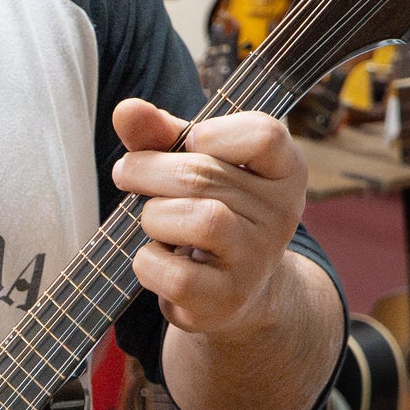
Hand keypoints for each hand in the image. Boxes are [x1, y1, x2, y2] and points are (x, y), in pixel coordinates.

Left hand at [109, 99, 307, 336]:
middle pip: (205, 174)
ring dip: (154, 215)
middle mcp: (281, 215)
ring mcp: (257, 260)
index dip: (213, 133)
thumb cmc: (210, 211)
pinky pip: (175, 273)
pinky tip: (155, 257)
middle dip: (149, 169)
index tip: (189, 142)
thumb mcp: (193, 166)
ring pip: (198, 220)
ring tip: (151, 220)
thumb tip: (127, 110)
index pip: (264, 135)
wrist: (233, 290)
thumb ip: (161, 135)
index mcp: (284, 172)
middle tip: (126, 172)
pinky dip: (148, 262)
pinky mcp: (226, 299)